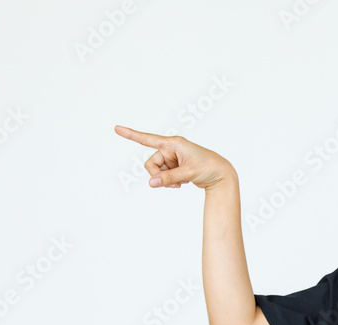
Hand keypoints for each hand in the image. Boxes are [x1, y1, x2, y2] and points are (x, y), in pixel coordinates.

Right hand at [114, 125, 235, 189]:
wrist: (221, 175)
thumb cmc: (208, 167)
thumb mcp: (188, 173)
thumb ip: (168, 178)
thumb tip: (150, 183)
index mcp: (173, 143)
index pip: (148, 138)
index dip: (131, 134)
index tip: (117, 128)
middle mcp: (171, 148)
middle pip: (151, 163)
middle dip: (158, 175)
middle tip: (174, 183)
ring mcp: (172, 158)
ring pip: (156, 171)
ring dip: (165, 180)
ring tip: (181, 183)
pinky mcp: (174, 166)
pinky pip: (163, 176)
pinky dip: (170, 182)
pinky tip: (182, 182)